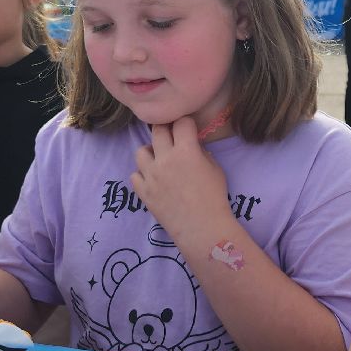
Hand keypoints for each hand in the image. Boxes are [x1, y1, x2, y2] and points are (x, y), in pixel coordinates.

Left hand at [130, 118, 231, 241]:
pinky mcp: (143, 192)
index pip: (181, 123)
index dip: (185, 123)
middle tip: (171, 137)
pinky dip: (143, 175)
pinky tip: (153, 180)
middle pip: (157, 130)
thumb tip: (192, 147)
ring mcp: (151, 175)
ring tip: (159, 160)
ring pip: (140, 151)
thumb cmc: (214, 198)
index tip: (188, 128)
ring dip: (151, 152)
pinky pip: (135, 175)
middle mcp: (165, 159)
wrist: (202, 227)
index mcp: (186, 151)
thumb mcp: (215, 169)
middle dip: (165, 130)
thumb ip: (201, 153)